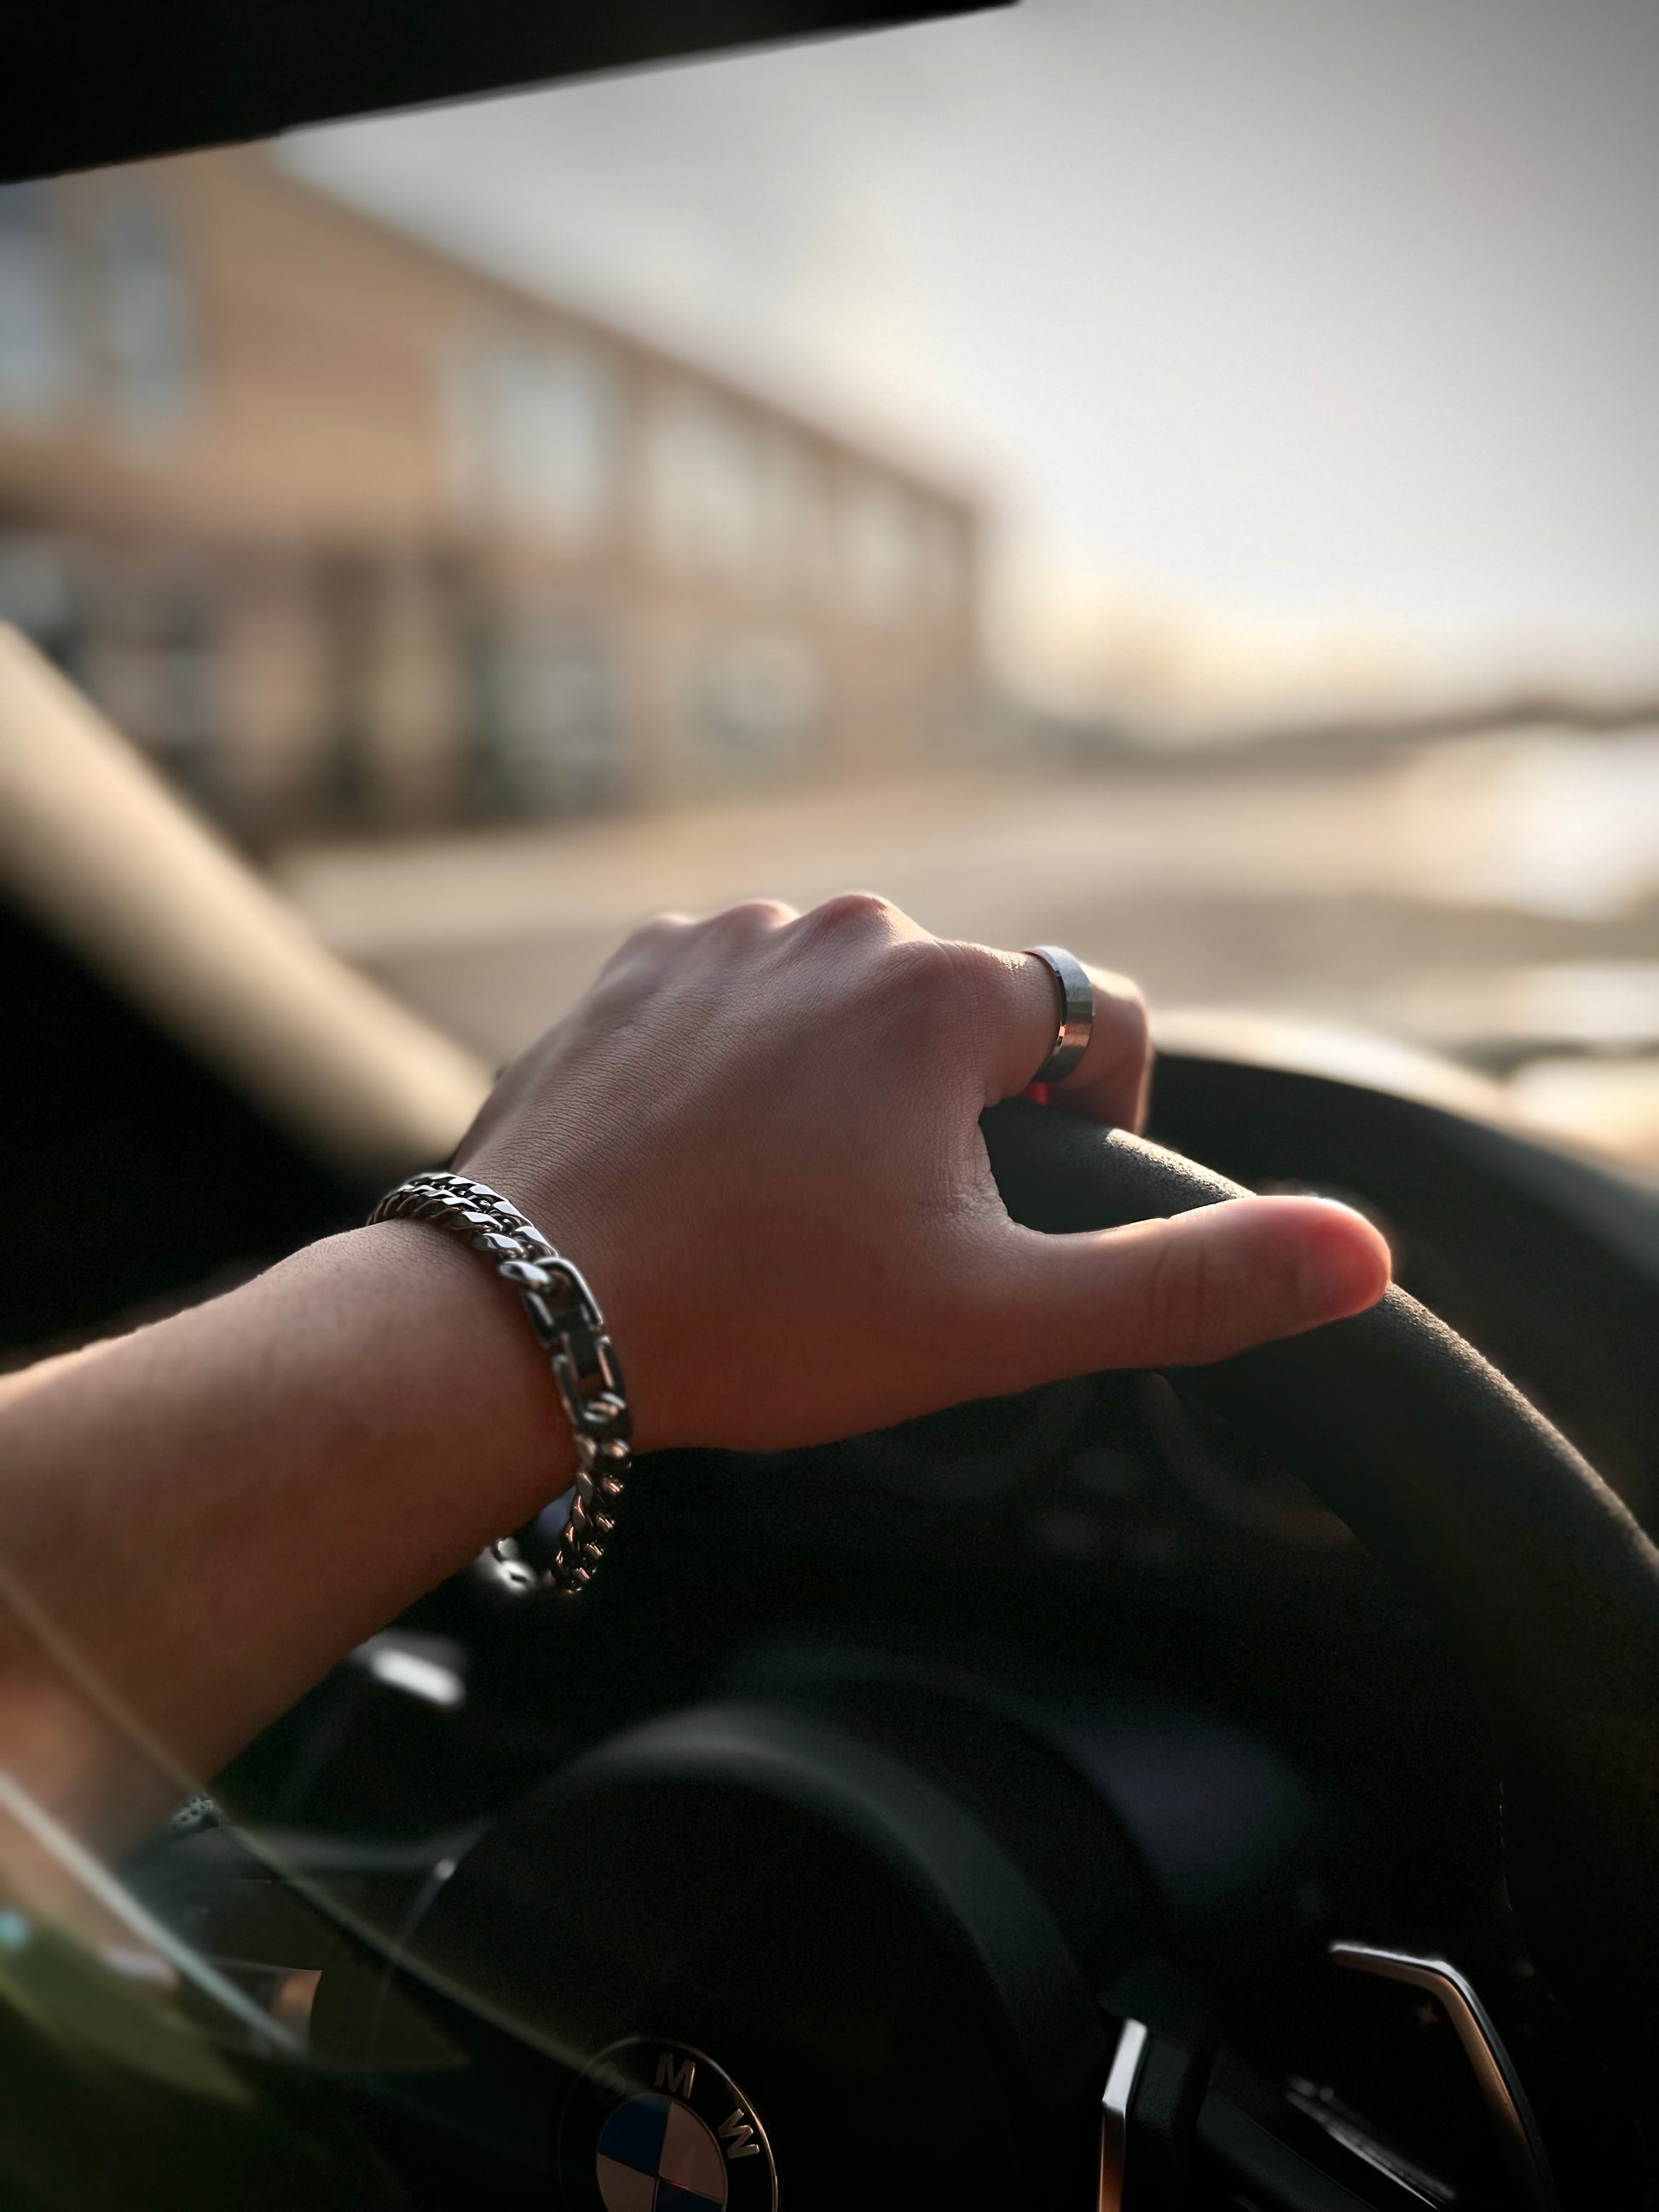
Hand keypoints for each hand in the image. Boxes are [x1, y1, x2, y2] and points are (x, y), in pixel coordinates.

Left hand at [457, 894, 1389, 1453]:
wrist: (519, 1319)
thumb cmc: (758, 1320)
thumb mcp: (996, 1320)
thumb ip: (1187, 1284)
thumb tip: (1361, 1253)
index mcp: (940, 992)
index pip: (1098, 1022)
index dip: (1097, 1127)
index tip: (1020, 1219)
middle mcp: (834, 928)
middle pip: (968, 1014)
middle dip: (962, 1114)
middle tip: (896, 1236)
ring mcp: (718, 939)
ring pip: (849, 1006)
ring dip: (854, 1087)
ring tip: (797, 1208)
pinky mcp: (631, 970)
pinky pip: (742, 1003)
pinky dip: (751, 1069)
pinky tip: (714, 1165)